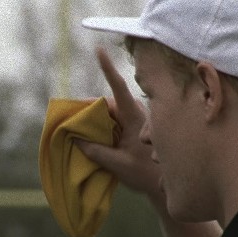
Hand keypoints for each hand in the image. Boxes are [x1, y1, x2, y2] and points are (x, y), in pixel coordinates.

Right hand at [75, 48, 165, 212]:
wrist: (165, 185)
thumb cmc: (145, 173)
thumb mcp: (117, 164)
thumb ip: (96, 151)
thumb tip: (76, 140)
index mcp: (134, 116)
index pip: (118, 88)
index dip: (108, 68)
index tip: (99, 51)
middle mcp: (135, 113)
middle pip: (107, 102)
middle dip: (89, 110)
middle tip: (72, 123)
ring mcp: (135, 120)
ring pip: (109, 112)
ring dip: (95, 121)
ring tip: (82, 135)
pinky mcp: (134, 128)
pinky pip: (114, 121)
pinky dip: (102, 127)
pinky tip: (95, 141)